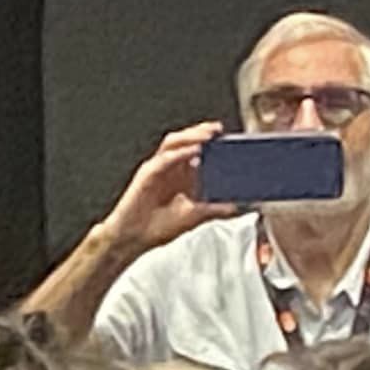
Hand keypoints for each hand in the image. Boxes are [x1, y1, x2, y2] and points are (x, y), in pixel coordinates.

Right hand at [96, 120, 237, 258]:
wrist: (133, 239)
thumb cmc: (157, 227)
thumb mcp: (195, 217)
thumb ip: (215, 209)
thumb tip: (237, 207)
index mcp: (182, 174)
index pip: (197, 149)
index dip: (211, 140)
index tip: (227, 137)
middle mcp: (170, 168)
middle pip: (186, 141)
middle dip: (201, 132)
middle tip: (218, 130)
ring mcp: (157, 169)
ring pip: (173, 143)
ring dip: (191, 137)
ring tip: (208, 135)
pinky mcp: (146, 174)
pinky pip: (164, 159)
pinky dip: (179, 153)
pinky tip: (193, 151)